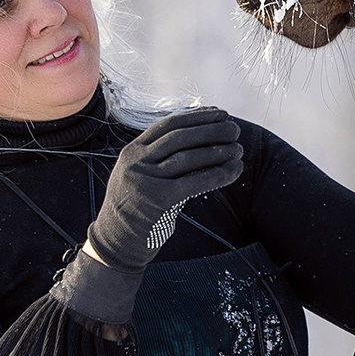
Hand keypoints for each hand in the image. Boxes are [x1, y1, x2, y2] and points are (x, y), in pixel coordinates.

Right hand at [84, 108, 244, 273]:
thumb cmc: (134, 208)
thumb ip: (159, 158)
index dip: (197, 116)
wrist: (116, 242)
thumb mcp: (139, 175)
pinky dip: (218, 174)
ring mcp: (145, 180)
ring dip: (218, 151)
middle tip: (235, 129)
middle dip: (211, 130)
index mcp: (132, 151)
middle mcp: (136, 162)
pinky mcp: (158, 199)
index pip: (168, 124)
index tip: (219, 113)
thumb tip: (201, 140)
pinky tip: (234, 170)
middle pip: (180, 137)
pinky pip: (195, 181)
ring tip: (238, 149)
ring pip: (188, 157)